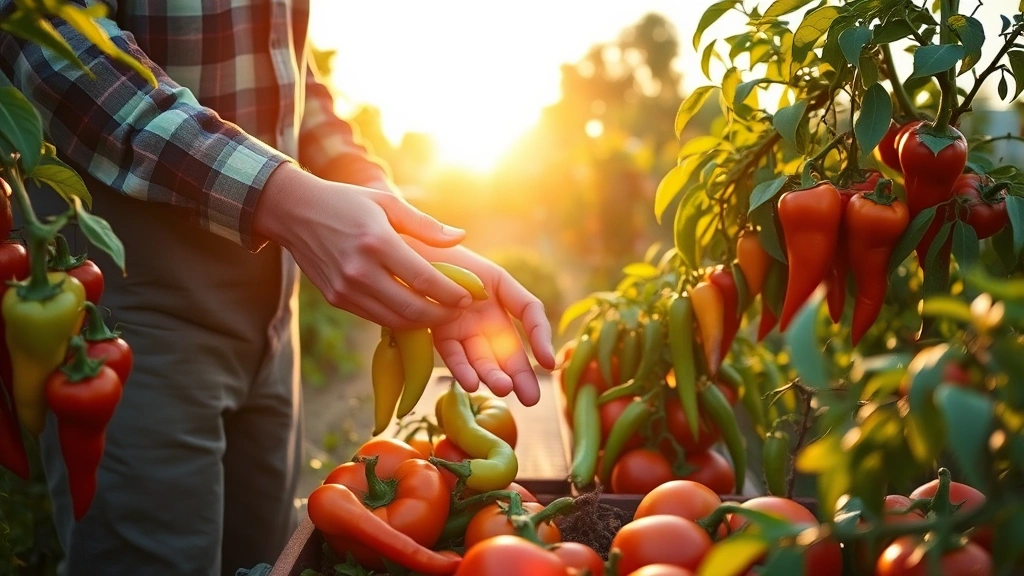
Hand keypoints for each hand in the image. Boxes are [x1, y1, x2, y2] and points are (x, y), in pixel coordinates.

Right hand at [254, 163, 473, 328]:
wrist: (294, 212)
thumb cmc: (346, 202)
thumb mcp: (386, 203)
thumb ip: (425, 225)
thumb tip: (459, 237)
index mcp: (378, 242)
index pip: (424, 279)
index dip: (452, 293)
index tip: (469, 296)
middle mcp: (361, 270)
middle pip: (412, 308)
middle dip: (442, 314)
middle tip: (459, 310)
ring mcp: (346, 289)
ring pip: (395, 320)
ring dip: (422, 322)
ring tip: (442, 313)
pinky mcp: (336, 299)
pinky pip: (375, 317)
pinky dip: (398, 319)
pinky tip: (414, 310)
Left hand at [405, 239, 556, 405]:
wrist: (402, 252)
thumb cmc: (436, 247)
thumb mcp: (463, 250)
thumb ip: (476, 264)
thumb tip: (492, 269)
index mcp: (501, 288)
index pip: (529, 311)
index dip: (540, 335)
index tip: (547, 362)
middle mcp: (487, 311)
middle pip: (509, 346)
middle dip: (520, 373)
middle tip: (531, 398)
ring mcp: (465, 326)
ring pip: (482, 356)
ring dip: (492, 375)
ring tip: (502, 389)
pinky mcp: (440, 335)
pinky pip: (454, 354)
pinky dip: (462, 368)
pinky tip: (471, 382)